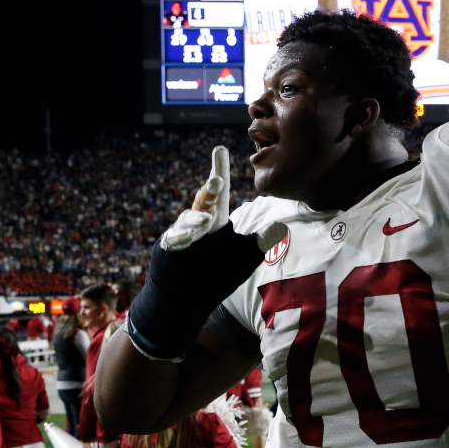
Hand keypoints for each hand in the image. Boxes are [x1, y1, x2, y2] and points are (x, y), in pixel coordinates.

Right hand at [127, 146, 286, 359]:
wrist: (188, 299)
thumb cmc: (217, 275)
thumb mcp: (244, 258)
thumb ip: (261, 242)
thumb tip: (280, 226)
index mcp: (216, 222)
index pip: (221, 194)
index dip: (219, 171)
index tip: (220, 148)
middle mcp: (198, 223)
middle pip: (204, 201)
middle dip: (210, 191)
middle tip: (218, 180)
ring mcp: (181, 235)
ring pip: (189, 220)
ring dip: (197, 218)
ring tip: (207, 221)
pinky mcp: (168, 248)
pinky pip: (174, 239)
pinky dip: (182, 237)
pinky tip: (191, 237)